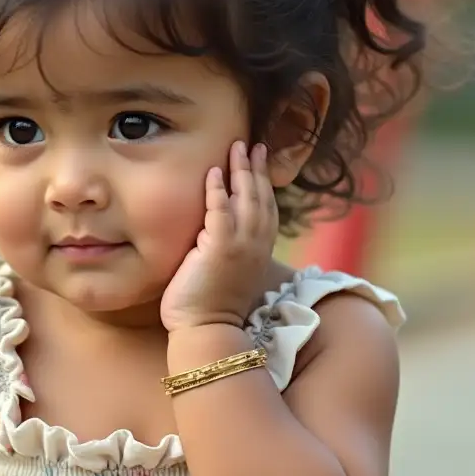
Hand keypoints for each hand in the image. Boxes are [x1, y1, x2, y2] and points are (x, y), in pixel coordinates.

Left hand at [160, 141, 277, 331]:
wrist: (208, 330)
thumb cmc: (212, 309)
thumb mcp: (229, 274)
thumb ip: (230, 251)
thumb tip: (219, 237)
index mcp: (260, 252)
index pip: (266, 210)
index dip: (264, 184)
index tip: (260, 162)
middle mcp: (256, 245)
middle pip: (260, 197)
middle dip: (256, 168)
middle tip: (252, 145)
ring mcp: (240, 245)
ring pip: (245, 198)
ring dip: (241, 170)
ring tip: (237, 147)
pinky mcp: (218, 247)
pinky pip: (220, 209)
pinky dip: (218, 189)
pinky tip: (214, 172)